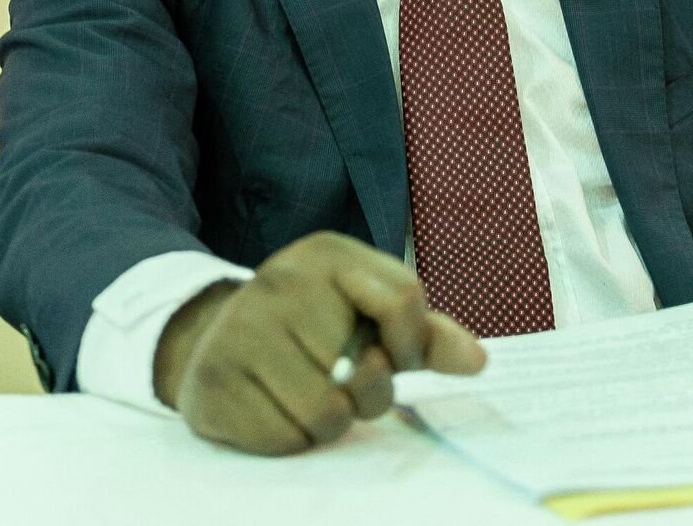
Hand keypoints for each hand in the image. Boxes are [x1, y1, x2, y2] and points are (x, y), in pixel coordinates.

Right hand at [153, 231, 485, 454]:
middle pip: (369, 372)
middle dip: (367, 393)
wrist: (215, 335)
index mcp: (328, 254)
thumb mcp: (367, 312)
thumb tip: (478, 361)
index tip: (395, 356)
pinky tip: (274, 407)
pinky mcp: (214, 378)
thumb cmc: (311, 325)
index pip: (405, 300)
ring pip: (327, 414)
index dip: (411, 345)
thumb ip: (426, 334)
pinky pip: (284, 438)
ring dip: (329, 422)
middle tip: (341, 379)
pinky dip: (290, 438)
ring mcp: (242, 327)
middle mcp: (280, 279)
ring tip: (309, 395)